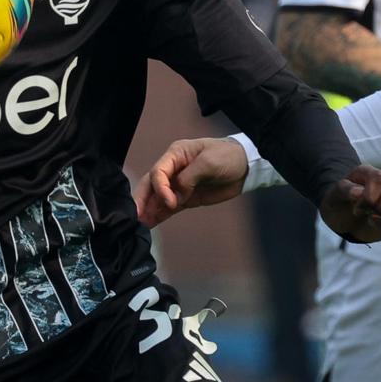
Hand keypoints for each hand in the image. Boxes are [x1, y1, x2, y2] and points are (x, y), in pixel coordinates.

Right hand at [134, 137, 249, 225]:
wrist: (245, 167)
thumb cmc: (227, 156)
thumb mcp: (209, 162)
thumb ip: (189, 178)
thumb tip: (176, 195)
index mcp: (175, 155)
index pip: (158, 172)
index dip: (160, 188)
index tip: (171, 202)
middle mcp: (172, 169)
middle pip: (150, 185)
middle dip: (142, 200)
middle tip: (135, 217)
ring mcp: (178, 185)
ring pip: (157, 198)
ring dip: (148, 211)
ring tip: (139, 226)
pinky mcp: (186, 198)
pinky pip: (168, 207)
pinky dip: (159, 215)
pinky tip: (149, 225)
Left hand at [319, 165, 380, 242]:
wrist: (345, 217)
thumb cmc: (340, 202)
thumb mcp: (335, 194)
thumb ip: (345, 190)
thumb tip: (358, 193)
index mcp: (373, 174)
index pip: (380, 178)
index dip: (369, 196)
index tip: (357, 208)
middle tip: (368, 214)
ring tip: (376, 223)